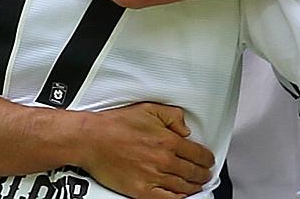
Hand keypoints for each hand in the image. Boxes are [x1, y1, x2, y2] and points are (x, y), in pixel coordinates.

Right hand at [80, 102, 214, 198]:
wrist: (92, 140)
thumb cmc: (115, 124)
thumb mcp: (148, 109)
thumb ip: (172, 116)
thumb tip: (185, 129)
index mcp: (167, 140)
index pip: (198, 154)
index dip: (207, 158)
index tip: (208, 160)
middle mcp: (163, 160)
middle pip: (193, 172)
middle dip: (203, 174)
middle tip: (205, 174)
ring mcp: (153, 177)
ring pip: (183, 186)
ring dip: (194, 186)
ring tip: (196, 185)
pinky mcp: (142, 191)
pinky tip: (182, 196)